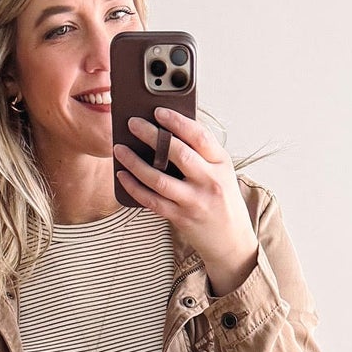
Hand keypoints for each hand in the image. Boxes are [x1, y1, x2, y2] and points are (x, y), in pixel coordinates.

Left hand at [114, 107, 258, 295]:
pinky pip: (152, 201)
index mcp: (221, 163)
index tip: (158, 111)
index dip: (177, 121)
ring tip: (120, 149)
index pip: (199, 136)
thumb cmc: (223, 201)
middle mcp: (210, 181)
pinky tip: (123, 176)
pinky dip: (134, 187)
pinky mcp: (181, 218)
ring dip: (135, 162)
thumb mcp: (221, 172)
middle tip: (132, 123)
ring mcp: (195, 201)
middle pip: (177, 153)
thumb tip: (167, 130)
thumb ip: (201, 154)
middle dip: (151, 135)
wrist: (232, 241)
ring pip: (159, 178)